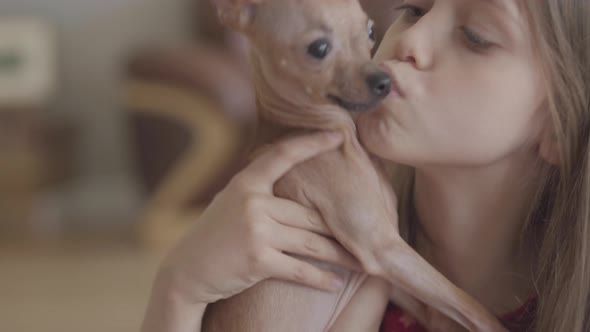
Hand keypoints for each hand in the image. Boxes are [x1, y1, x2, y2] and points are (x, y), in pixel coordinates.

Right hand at [156, 131, 360, 305]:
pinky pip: (300, 268)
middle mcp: (253, 202)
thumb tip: (294, 184)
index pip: (283, 156)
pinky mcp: (258, 259)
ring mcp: (256, 230)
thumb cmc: (213, 236)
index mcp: (246, 183)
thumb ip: (259, 192)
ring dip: (340, 256)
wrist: (186, 271)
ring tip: (362, 262)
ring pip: (312, 242)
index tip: (338, 136)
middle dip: (340, 229)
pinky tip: (336, 282)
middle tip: (368, 232)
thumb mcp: (230, 202)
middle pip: (310, 214)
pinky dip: (321, 278)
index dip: (312, 144)